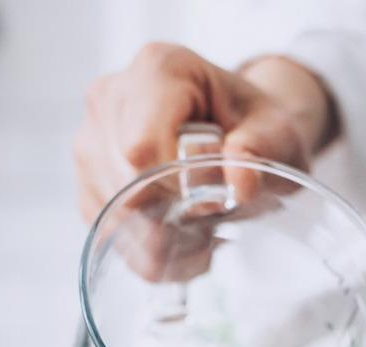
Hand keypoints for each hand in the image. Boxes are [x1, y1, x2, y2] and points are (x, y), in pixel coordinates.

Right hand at [73, 43, 336, 222]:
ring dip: (168, 242)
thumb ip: (261, 152)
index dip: (177, 187)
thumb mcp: (276, 134)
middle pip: (126, 190)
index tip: (215, 193)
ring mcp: (90, 144)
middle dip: (174, 217)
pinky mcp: (89, 186)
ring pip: (118, 222)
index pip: (140, 148)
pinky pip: (114, 240)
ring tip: (204, 225)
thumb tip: (241, 183)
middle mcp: (110, 99)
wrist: (241, 133)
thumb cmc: (254, 128)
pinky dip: (155, 255)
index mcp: (157, 70)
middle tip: (216, 214)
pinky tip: (183, 236)